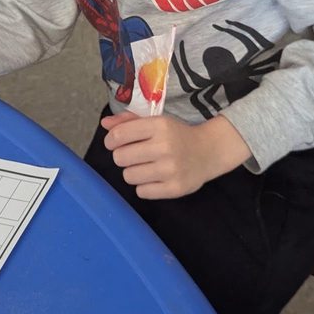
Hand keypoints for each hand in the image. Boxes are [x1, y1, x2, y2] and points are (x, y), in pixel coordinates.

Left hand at [101, 112, 251, 198]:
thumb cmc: (177, 135)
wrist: (209, 152)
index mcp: (159, 126)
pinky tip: (155, 178)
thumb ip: (128, 121)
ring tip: (146, 167)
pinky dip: (144, 186)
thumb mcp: (156, 122)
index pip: (118, 136)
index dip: (111, 141)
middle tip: (135, 155)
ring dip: (133, 172)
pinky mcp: (175, 188)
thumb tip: (104, 124)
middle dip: (123, 157)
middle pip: (120, 158)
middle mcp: (164, 147)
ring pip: (128, 176)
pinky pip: (141, 192)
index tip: (116, 143)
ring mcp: (170, 169)